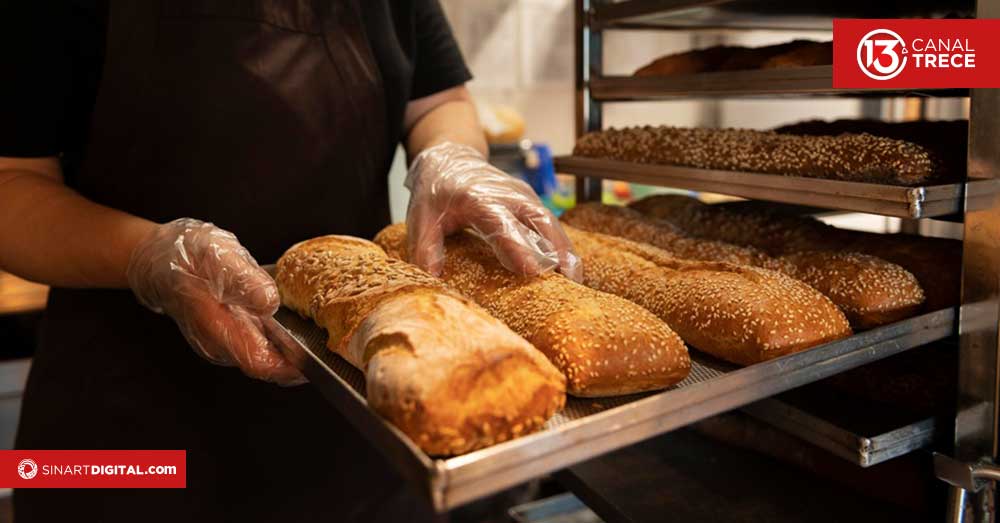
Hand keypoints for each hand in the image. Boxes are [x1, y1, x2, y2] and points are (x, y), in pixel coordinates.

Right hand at [126, 219, 304, 384]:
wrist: (156, 257)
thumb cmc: (185, 255)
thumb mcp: (217, 256)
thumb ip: (243, 279)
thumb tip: (269, 301)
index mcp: (218, 327)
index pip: (259, 362)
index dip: (289, 368)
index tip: (316, 362)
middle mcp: (220, 342)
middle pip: (265, 365)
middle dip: (297, 362)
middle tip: (328, 348)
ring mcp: (223, 340)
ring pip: (262, 356)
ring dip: (290, 352)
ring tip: (319, 339)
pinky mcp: (227, 332)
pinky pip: (257, 345)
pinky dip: (279, 341)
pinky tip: (296, 326)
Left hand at [405, 141, 580, 280]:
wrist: (450, 159)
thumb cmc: (436, 190)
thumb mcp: (421, 216)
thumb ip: (426, 246)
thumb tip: (432, 277)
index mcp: (479, 198)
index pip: (502, 224)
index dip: (518, 246)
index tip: (532, 271)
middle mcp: (508, 195)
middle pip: (540, 221)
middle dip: (557, 250)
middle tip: (570, 281)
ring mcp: (523, 197)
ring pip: (551, 223)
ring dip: (564, 249)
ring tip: (575, 280)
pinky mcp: (530, 202)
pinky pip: (550, 224)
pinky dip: (560, 245)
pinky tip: (567, 269)